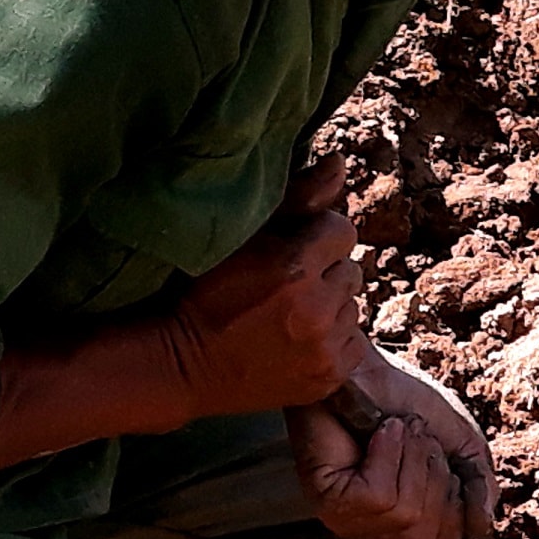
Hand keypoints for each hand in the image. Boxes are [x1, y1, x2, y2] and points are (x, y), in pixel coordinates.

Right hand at [144, 172, 367, 422]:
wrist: (184, 366)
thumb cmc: (206, 294)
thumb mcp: (242, 239)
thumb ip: (297, 199)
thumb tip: (341, 162)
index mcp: (293, 268)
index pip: (342, 231)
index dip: (319, 236)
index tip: (295, 249)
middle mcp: (315, 308)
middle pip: (351, 270)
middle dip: (326, 272)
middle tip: (288, 286)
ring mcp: (324, 347)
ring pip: (352, 307)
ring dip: (330, 305)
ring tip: (290, 313)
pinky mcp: (328, 376)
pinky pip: (353, 344)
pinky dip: (333, 339)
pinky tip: (299, 338)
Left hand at [288, 360, 480, 538]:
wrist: (364, 370)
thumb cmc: (404, 402)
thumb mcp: (461, 445)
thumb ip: (479, 488)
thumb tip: (482, 528)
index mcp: (405, 524)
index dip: (454, 510)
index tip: (446, 467)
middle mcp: (376, 529)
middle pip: (428, 536)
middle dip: (435, 477)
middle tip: (417, 442)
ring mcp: (350, 518)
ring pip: (406, 515)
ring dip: (412, 459)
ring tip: (395, 431)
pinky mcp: (330, 499)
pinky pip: (380, 497)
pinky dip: (388, 455)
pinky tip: (377, 434)